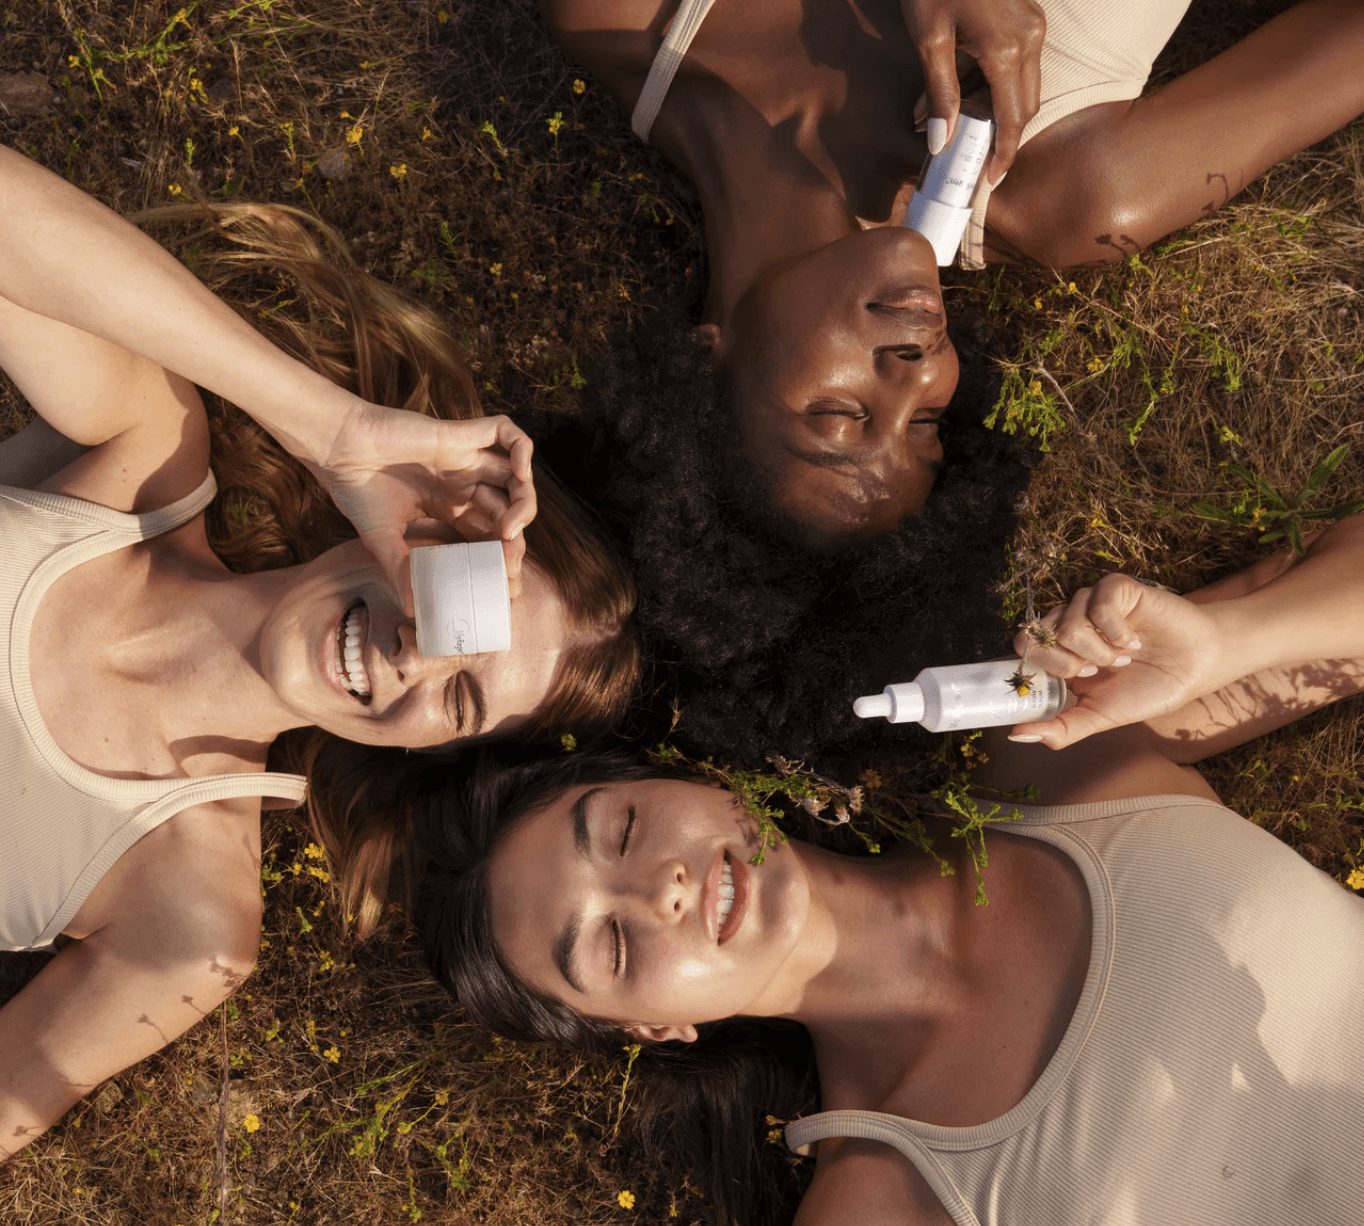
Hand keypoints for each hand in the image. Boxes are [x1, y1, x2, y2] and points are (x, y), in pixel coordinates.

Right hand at [311, 400, 535, 612]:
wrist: (336, 449)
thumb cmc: (356, 489)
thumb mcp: (383, 539)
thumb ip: (403, 570)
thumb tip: (413, 609)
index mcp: (448, 505)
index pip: (490, 532)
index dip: (503, 556)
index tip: (506, 584)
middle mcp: (462, 481)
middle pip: (508, 509)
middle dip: (516, 539)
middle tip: (509, 564)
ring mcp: (464, 457)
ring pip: (516, 475)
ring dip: (526, 502)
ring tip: (512, 530)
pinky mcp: (459, 434)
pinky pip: (505, 431)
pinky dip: (522, 449)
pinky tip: (521, 474)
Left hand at [902, 0, 1045, 181]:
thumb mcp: (928, 40)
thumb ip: (939, 94)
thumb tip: (940, 143)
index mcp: (1008, 48)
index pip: (1014, 117)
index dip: (1003, 154)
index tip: (990, 182)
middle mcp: (1031, 38)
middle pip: (1025, 105)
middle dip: (997, 135)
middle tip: (967, 160)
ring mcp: (1034, 26)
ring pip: (1021, 86)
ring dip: (989, 108)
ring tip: (945, 119)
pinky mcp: (1028, 17)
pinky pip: (1016, 64)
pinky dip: (989, 84)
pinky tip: (954, 89)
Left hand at [1006, 575, 1228, 749]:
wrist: (1195, 667)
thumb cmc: (1146, 690)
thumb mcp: (1100, 716)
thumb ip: (1061, 728)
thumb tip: (1016, 736)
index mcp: (1056, 652)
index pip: (1021, 650)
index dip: (1048, 671)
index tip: (1081, 683)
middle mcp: (1066, 623)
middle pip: (1034, 639)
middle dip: (1070, 666)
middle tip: (1100, 670)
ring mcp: (1087, 603)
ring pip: (1067, 627)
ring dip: (1101, 652)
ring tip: (1123, 656)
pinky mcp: (1113, 588)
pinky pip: (1097, 607)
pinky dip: (1118, 633)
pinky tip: (1134, 639)